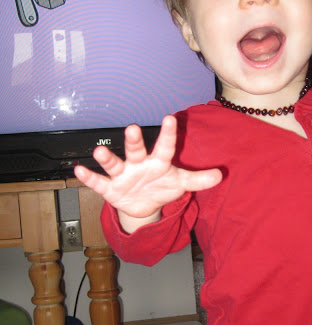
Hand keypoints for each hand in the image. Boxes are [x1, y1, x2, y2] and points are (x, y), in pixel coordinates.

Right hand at [74, 116, 221, 227]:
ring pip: (115, 164)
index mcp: (158, 162)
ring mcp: (123, 175)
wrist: (143, 205)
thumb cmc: (162, 186)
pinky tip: (79, 170)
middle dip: (134, 141)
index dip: (168, 134)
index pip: (165, 147)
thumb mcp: (181, 183)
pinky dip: (89, 178)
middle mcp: (139, 164)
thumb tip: (220, 175)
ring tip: (99, 151)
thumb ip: (198, 179)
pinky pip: (99, 183)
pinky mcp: (111, 189)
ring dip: (107, 158)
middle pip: (136, 150)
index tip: (170, 118)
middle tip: (132, 128)